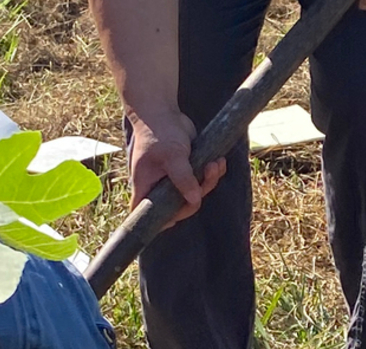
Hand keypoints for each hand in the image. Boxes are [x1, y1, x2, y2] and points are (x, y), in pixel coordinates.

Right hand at [127, 108, 225, 224]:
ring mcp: (173, 182)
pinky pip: (201, 181)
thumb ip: (183, 178)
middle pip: (179, 208)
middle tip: (209, 173)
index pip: (146, 214)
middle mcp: (157, 188)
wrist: (163, 110)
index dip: (161, 221)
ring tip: (217, 164)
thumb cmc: (160, 131)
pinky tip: (219, 161)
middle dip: (197, 195)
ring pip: (194, 195)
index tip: (178, 214)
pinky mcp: (186, 172)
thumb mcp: (172, 154)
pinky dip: (212, 173)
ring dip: (209, 181)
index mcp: (145, 188)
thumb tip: (195, 200)